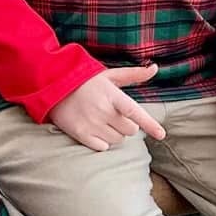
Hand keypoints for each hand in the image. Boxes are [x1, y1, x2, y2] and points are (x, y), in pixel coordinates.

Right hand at [48, 65, 167, 151]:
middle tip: (114, 116)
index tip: (161, 135)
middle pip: (129, 130)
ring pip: (117, 140)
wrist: (54, 86)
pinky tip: (95, 130)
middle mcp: (103, 110)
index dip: (150, 124)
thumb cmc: (85, 81)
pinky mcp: (80, 134)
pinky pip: (102, 147)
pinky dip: (102, 142)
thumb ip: (133, 74)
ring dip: (115, 134)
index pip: (135, 112)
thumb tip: (155, 68)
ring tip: (103, 122)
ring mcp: (91, 123)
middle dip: (126, 125)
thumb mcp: (109, 75)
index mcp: (112, 95)